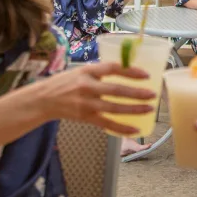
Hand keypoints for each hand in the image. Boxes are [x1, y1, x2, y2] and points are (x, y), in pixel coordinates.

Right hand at [31, 62, 155, 135]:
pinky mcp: (85, 117)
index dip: (130, 71)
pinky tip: (135, 128)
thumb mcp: (81, 71)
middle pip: (115, 90)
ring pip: (113, 108)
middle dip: (136, 93)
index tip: (146, 74)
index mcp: (87, 71)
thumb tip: (128, 69)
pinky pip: (106, 124)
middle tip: (153, 94)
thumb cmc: (66, 83)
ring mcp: (85, 104)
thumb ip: (101, 72)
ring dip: (133, 109)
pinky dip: (121, 128)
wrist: (43, 99)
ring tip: (149, 108)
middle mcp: (86, 87)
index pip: (112, 68)